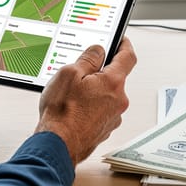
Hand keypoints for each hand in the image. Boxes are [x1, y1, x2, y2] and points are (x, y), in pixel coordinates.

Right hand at [35, 38, 135, 165]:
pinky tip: (73, 110)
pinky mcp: (104, 129)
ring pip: (106, 96)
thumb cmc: (62, 112)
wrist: (57, 145)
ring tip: (72, 96)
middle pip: (114, 78)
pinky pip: (101, 111)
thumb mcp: (69, 73)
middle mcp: (119, 100)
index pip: (127, 57)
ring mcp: (113, 117)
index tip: (122, 40)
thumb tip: (98, 50)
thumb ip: (88, 58)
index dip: (124, 45)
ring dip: (94, 92)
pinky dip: (90, 108)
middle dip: (100, 73)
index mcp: (113, 83)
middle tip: (80, 74)